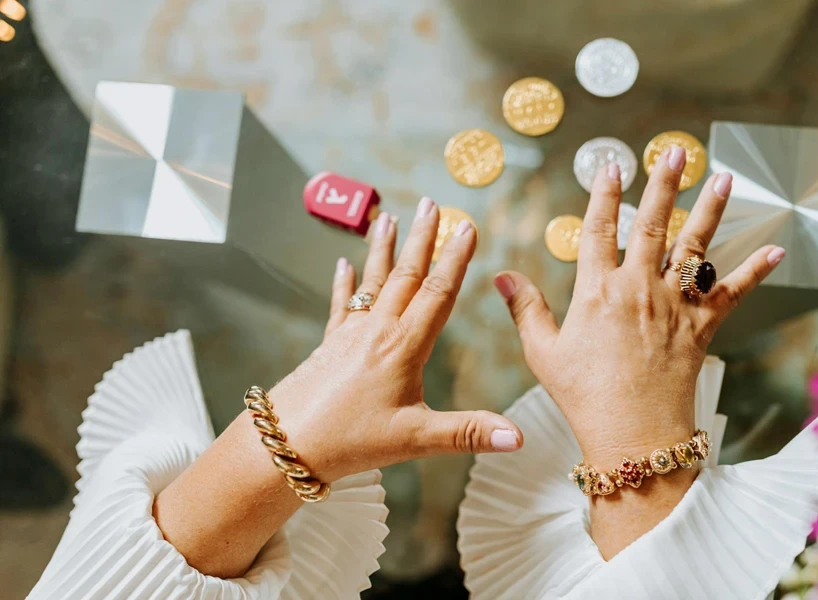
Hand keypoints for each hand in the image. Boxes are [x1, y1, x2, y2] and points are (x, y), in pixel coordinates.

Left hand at [272, 199, 522, 482]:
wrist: (284, 443)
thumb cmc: (351, 441)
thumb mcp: (415, 439)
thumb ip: (468, 433)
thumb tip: (519, 438)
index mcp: (403, 346)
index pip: (437, 293)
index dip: (455, 259)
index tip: (466, 227)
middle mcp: (377, 331)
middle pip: (405, 275)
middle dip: (421, 238)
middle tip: (431, 203)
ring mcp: (350, 335)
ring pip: (372, 282)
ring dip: (383, 249)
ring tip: (388, 217)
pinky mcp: (329, 346)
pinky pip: (341, 304)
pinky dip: (344, 282)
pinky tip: (342, 263)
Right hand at [493, 146, 783, 555]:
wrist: (633, 435)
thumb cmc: (584, 396)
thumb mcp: (544, 353)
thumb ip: (526, 309)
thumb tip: (502, 276)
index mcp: (597, 291)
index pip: (599, 229)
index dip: (604, 194)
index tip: (611, 165)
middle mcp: (639, 289)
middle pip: (653, 224)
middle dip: (664, 183)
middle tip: (676, 152)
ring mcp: (674, 306)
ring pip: (695, 247)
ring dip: (710, 209)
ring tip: (723, 177)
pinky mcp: (701, 327)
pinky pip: (732, 293)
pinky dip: (755, 271)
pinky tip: (775, 249)